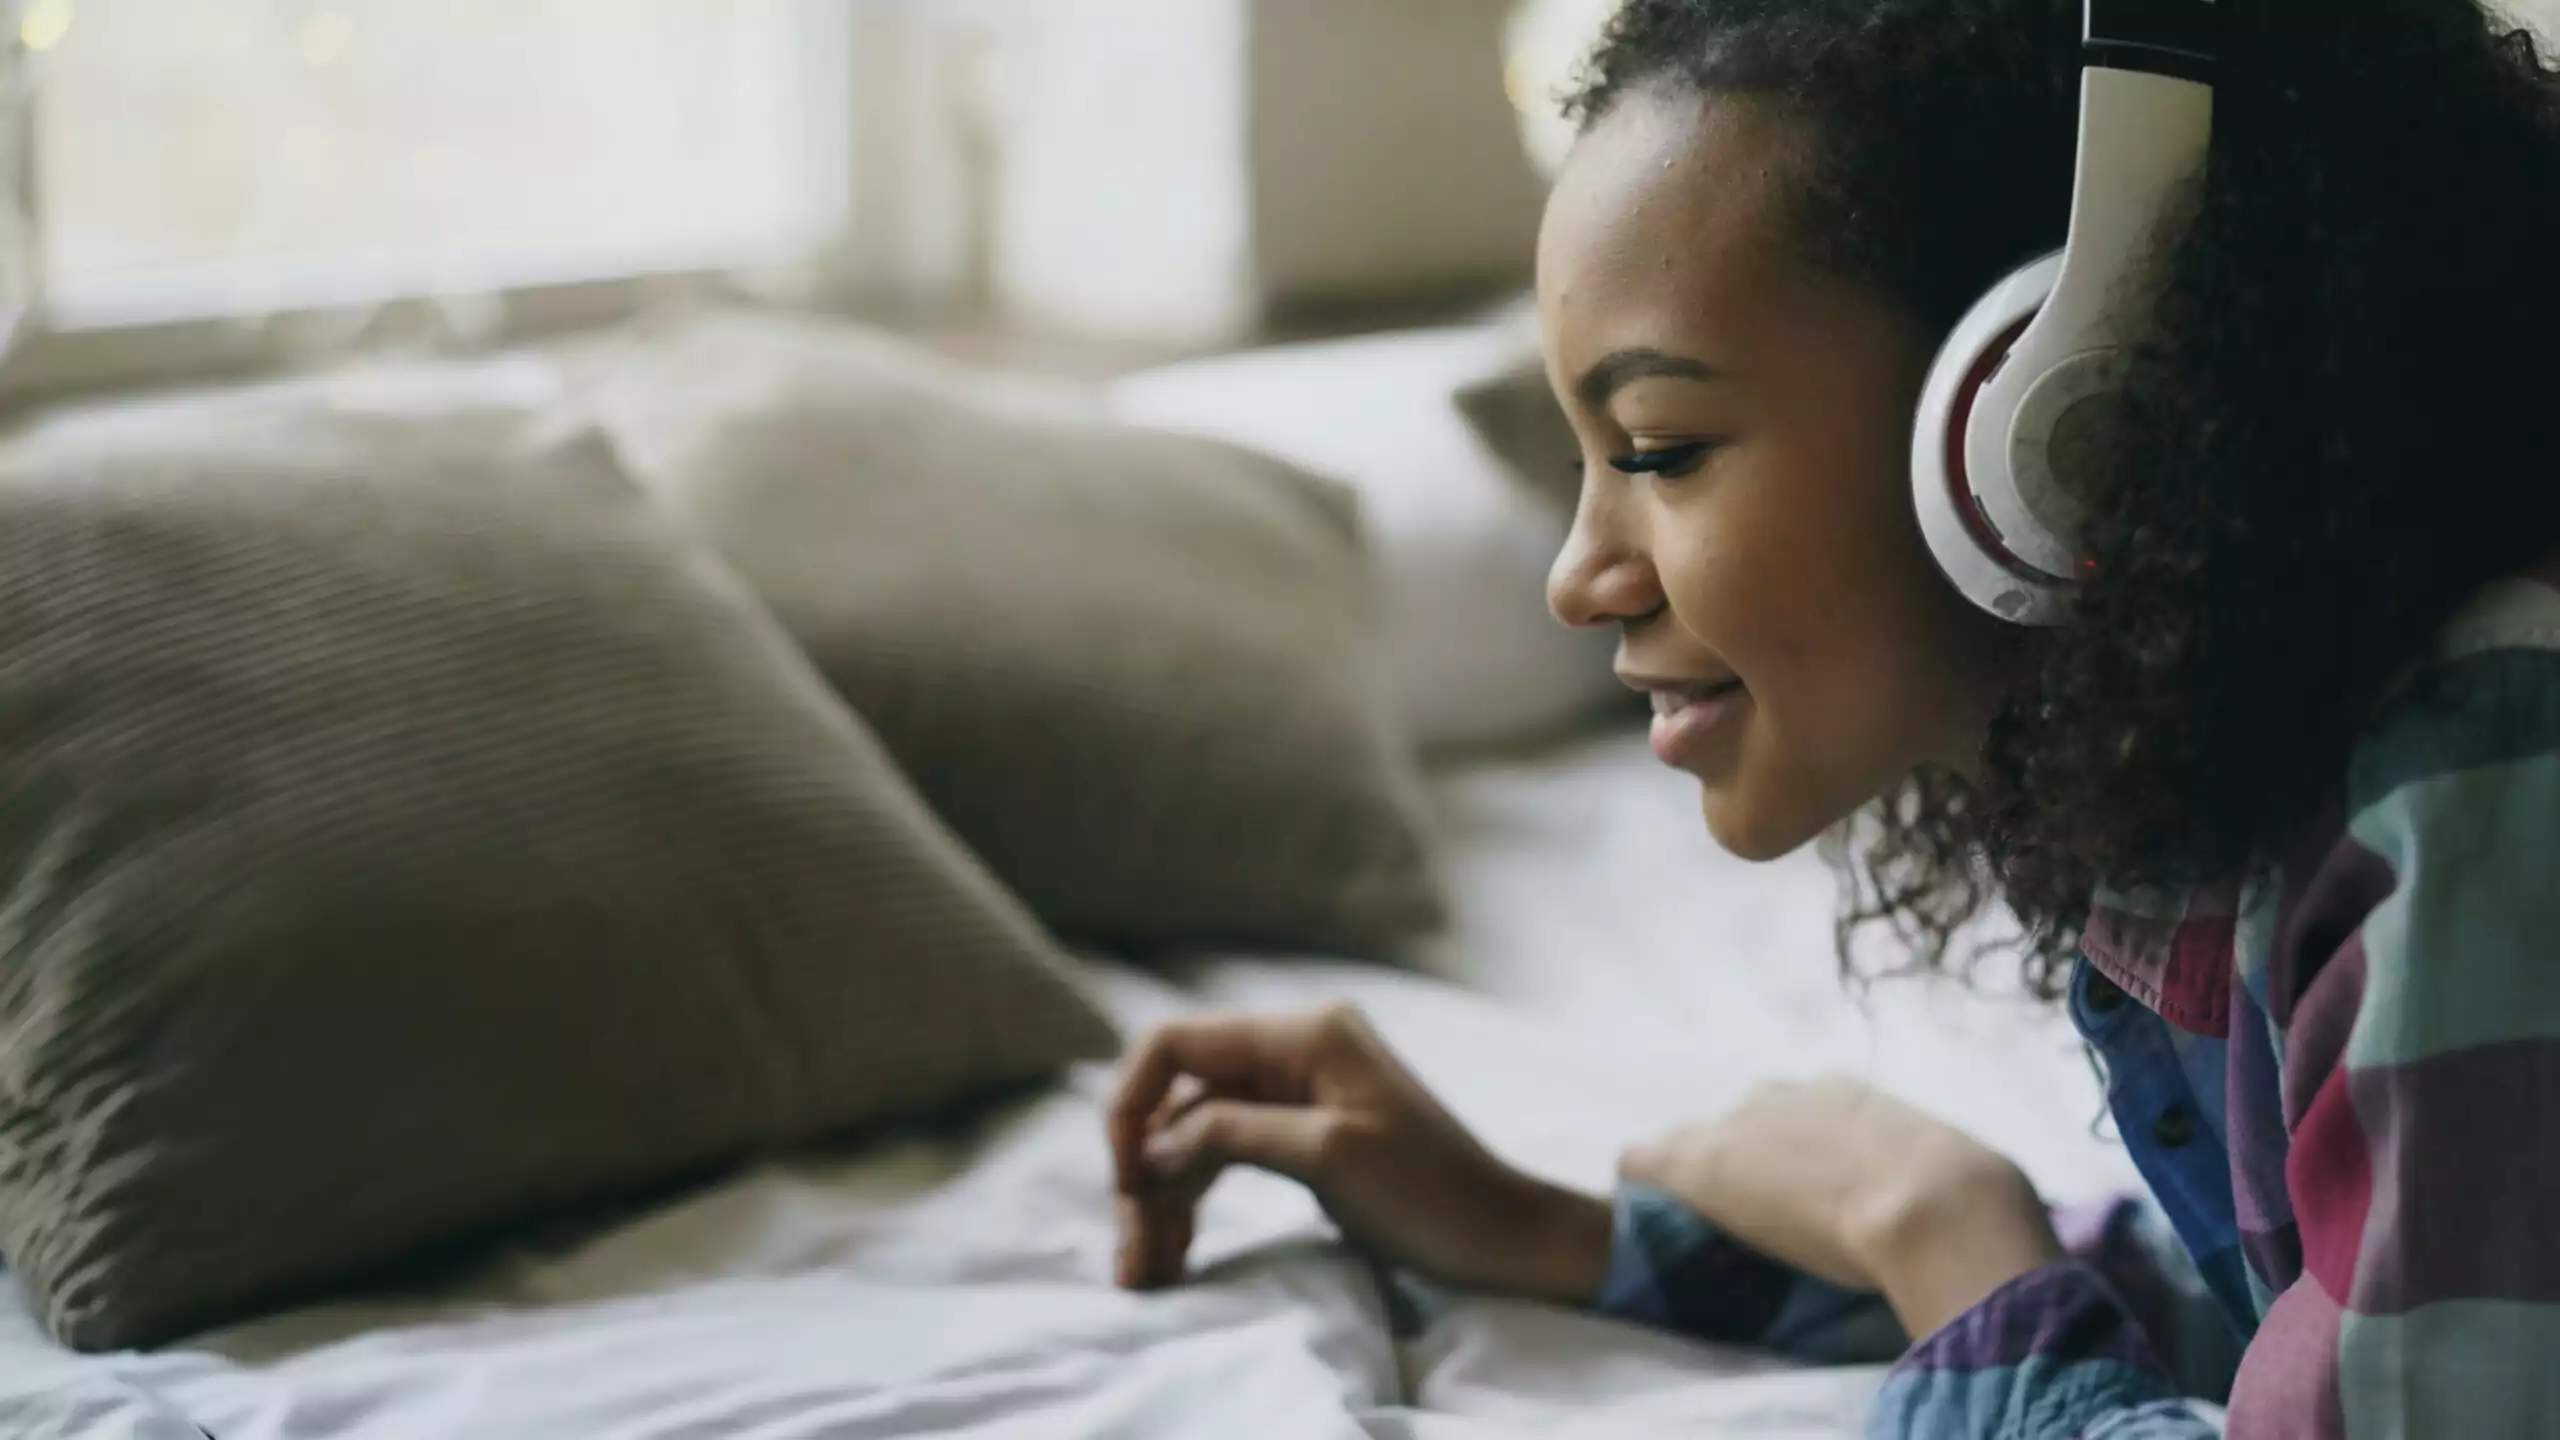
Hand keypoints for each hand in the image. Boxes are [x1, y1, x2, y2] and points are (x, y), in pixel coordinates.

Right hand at [1107, 1006, 1610, 1302]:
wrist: (1502, 1235)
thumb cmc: (1429, 1190)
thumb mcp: (1327, 1155)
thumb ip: (1231, 1133)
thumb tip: (1149, 1143)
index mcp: (1302, 1032)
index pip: (1178, 1043)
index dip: (1132, 1103)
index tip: (1120, 1176)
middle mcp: (1292, 1049)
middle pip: (1180, 1096)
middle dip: (1145, 1169)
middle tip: (1133, 1253)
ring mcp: (1295, 1092)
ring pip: (1194, 1134)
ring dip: (1164, 1197)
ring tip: (1148, 1270)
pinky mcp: (1300, 1135)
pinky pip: (1223, 1156)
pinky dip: (1196, 1198)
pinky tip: (1177, 1249)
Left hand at [1622, 1077, 2061, 1337]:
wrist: (1934, 1202)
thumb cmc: (1964, 1198)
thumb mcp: (1953, 1174)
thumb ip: (1936, 1177)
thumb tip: (1972, 1208)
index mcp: (1852, 1095)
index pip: (1807, 1113)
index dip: (1803, 1155)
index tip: (1810, 1193)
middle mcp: (1790, 1094)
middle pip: (1748, 1120)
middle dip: (1749, 1160)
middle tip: (1763, 1214)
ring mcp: (1745, 1125)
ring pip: (1698, 1140)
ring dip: (1698, 1174)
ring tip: (1695, 1216)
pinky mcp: (1705, 1162)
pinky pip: (1648, 1160)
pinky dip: (1644, 1180)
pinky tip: (1635, 1204)